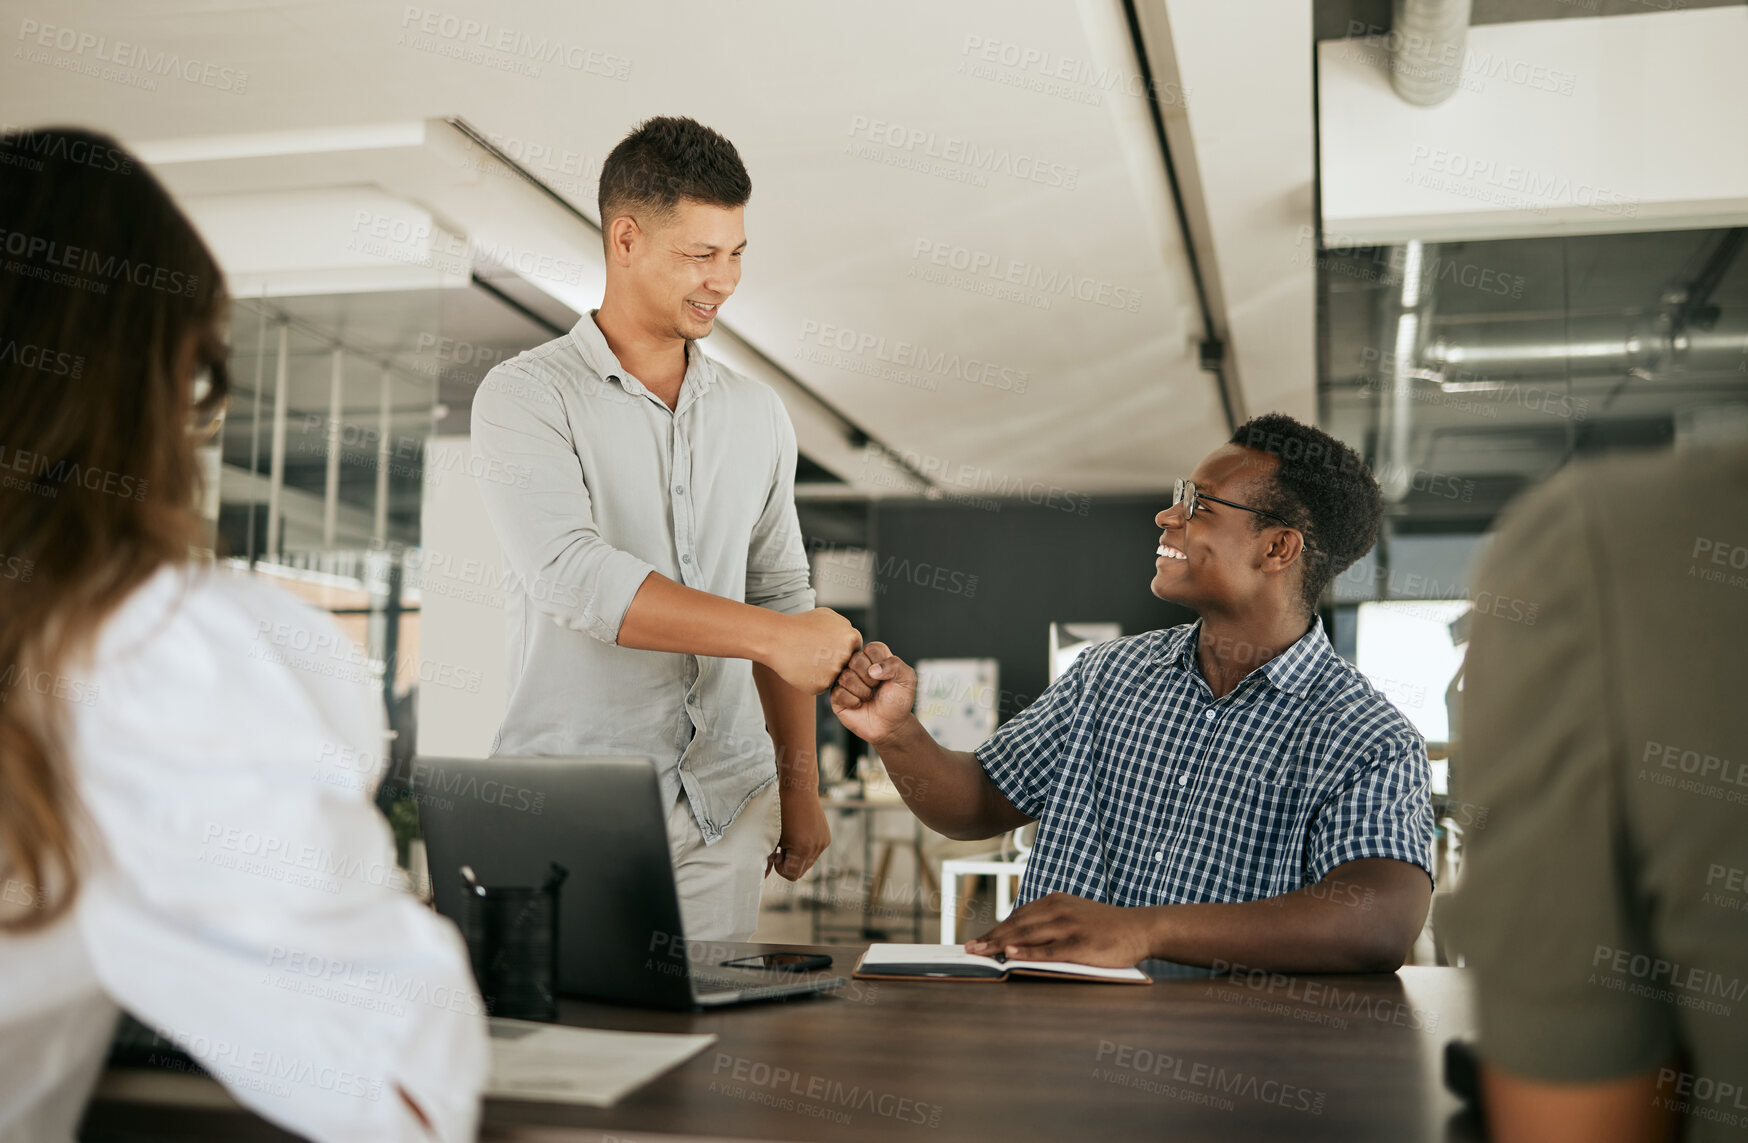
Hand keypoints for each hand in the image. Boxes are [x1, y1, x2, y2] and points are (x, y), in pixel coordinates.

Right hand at [766, 608, 861, 693]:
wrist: (776, 639)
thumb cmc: (800, 624)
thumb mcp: (827, 616)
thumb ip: (844, 626)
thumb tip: (852, 639)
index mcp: (851, 638)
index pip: (855, 649)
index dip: (841, 647)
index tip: (828, 645)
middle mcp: (846, 657)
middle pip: (847, 664)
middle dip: (835, 660)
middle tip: (817, 653)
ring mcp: (833, 674)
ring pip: (835, 676)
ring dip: (825, 671)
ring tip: (807, 659)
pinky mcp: (820, 686)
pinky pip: (822, 685)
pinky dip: (813, 679)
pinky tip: (802, 668)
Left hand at [767, 789, 830, 879]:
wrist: (798, 790)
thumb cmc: (780, 812)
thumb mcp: (772, 836)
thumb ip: (768, 858)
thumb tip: (763, 876)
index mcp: (802, 849)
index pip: (792, 875)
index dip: (781, 868)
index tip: (777, 853)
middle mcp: (816, 848)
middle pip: (801, 872)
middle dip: (790, 863)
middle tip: (782, 847)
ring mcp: (823, 843)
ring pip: (808, 863)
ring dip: (798, 856)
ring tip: (790, 839)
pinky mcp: (826, 838)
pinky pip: (815, 853)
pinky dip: (806, 849)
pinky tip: (800, 834)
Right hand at [829, 642, 916, 745]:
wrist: (891, 725)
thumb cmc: (898, 701)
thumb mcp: (907, 679)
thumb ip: (896, 665)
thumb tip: (873, 669)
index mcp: (874, 657)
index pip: (872, 648)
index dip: (881, 664)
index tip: (887, 676)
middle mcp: (858, 666)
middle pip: (856, 660)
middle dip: (871, 679)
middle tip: (876, 688)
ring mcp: (846, 681)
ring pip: (846, 677)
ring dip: (862, 691)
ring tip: (869, 697)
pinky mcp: (837, 696)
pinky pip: (838, 693)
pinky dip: (853, 701)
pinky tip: (859, 705)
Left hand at [965, 892, 1153, 967]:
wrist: (1140, 927)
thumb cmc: (1105, 926)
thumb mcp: (1074, 914)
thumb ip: (1050, 921)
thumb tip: (1019, 938)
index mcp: (1055, 901)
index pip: (1017, 916)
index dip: (995, 929)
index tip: (976, 941)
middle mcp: (1059, 910)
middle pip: (1017, 925)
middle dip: (991, 938)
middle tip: (969, 950)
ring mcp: (1069, 927)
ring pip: (1027, 936)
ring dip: (1001, 945)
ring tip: (981, 953)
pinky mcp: (1080, 945)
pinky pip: (1048, 949)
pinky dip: (1027, 952)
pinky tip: (1011, 955)